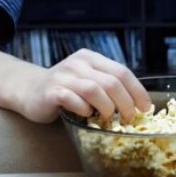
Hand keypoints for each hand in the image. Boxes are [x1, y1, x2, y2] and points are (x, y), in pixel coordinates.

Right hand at [22, 49, 151, 123]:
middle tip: (128, 118)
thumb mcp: (88, 80)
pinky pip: (73, 99)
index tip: (145, 107)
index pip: (122, 71)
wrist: (29, 90)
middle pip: (111, 82)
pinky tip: (86, 115)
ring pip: (94, 90)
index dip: (137, 90)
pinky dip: (83, 109)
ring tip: (108, 118)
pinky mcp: (51, 91)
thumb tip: (137, 104)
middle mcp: (78, 63)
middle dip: (125, 103)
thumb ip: (108, 85)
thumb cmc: (66, 88)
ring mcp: (64, 76)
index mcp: (91, 58)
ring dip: (106, 107)